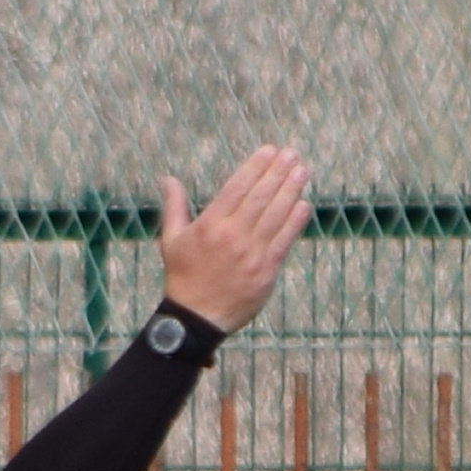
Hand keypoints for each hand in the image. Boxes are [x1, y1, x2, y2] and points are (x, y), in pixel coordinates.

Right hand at [158, 144, 311, 333]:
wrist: (196, 319)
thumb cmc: (183, 278)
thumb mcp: (171, 241)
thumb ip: (173, 207)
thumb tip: (167, 179)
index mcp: (209, 226)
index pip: (237, 188)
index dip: (256, 167)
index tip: (269, 151)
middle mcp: (232, 237)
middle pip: (260, 198)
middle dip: (278, 173)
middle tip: (292, 154)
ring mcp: (251, 254)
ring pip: (275, 216)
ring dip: (290, 191)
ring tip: (302, 172)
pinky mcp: (266, 271)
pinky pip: (284, 241)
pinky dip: (294, 221)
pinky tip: (303, 204)